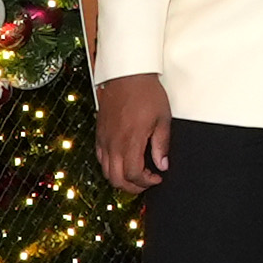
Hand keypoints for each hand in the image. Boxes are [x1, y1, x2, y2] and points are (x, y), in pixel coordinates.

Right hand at [93, 70, 173, 191]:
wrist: (127, 75)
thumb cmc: (145, 92)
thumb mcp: (162, 119)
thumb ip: (162, 145)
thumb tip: (163, 164)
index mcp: (130, 141)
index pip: (134, 175)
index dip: (146, 182)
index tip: (156, 178)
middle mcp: (113, 143)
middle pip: (116, 179)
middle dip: (132, 187)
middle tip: (146, 182)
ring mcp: (104, 139)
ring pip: (106, 171)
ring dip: (120, 178)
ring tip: (135, 174)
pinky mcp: (99, 133)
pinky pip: (100, 158)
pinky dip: (110, 166)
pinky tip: (122, 161)